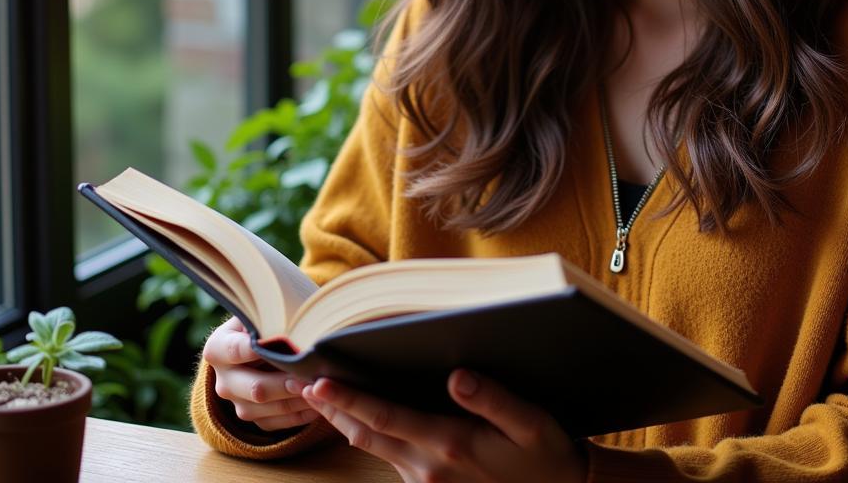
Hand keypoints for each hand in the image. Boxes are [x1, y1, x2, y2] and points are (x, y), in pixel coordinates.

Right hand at [202, 316, 320, 431]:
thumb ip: (270, 316)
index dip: (257, 349)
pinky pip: (275, 424)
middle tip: (312, 376)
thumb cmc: (265, 322)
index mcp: (218, 348)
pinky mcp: (253, 418)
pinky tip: (318, 404)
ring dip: (296, 401)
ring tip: (321, 390)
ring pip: (267, 409)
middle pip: (256, 388)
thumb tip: (294, 320)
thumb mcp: (261, 313)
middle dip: (287, 383)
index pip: (235, 350)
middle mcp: (223, 380)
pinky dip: (298, 416)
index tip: (283, 344)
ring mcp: (236, 403)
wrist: (260, 345)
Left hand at [298, 369, 587, 482]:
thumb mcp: (531, 424)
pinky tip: (364, 414)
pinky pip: (390, 456)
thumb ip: (493, 399)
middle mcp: (429, 467)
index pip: (385, 418)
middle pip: (366, 434)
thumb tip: (457, 375)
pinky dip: (369, 432)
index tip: (317, 383)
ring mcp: (426, 481)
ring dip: (346, 419)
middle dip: (332, 407)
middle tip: (302, 379)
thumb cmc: (546, 456)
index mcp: (449, 445)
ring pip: (373, 447)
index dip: (348, 400)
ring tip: (322, 393)